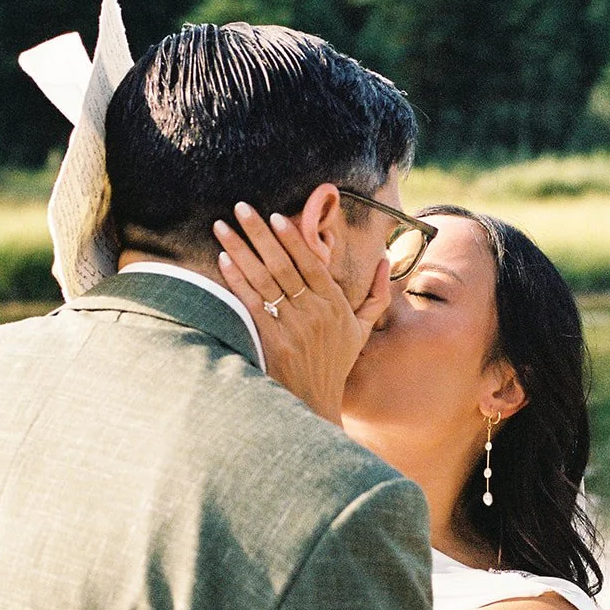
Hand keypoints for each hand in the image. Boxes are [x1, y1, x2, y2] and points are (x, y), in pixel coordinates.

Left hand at [214, 203, 390, 423]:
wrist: (316, 402)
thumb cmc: (337, 362)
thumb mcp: (363, 329)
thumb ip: (376, 295)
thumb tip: (387, 261)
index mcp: (334, 304)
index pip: (311, 263)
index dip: (293, 238)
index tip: (275, 216)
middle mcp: (314, 312)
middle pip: (283, 265)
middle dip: (259, 233)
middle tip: (241, 207)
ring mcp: (292, 327)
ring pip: (263, 280)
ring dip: (240, 250)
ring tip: (222, 228)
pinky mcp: (272, 342)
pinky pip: (252, 304)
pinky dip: (237, 281)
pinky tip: (223, 260)